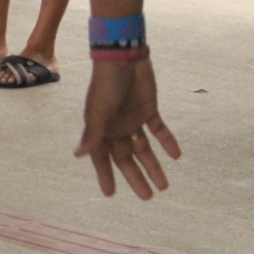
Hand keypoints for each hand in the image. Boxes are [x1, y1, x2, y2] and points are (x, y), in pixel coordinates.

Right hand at [74, 54, 178, 199]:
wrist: (124, 57)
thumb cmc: (106, 83)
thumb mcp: (98, 110)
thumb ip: (92, 133)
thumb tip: (78, 155)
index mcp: (100, 130)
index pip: (102, 158)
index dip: (105, 175)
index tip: (110, 194)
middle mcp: (115, 128)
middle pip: (126, 158)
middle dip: (136, 177)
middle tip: (147, 197)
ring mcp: (132, 120)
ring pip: (144, 149)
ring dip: (153, 166)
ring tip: (164, 185)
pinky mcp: (148, 110)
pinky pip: (159, 131)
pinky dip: (167, 142)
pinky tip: (176, 156)